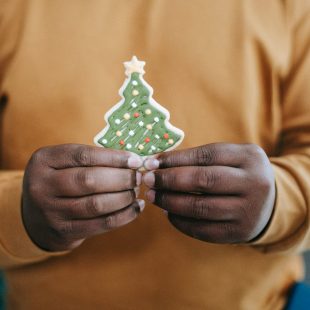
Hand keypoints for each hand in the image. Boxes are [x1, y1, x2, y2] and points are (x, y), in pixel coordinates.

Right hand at [22, 144, 143, 251]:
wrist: (34, 218)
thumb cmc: (59, 182)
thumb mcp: (63, 164)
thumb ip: (91, 160)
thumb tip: (131, 160)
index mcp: (44, 160)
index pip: (83, 155)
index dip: (113, 157)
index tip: (135, 159)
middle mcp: (42, 185)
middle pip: (89, 180)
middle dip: (121, 178)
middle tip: (137, 177)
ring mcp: (51, 211)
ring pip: (96, 204)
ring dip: (124, 197)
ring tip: (135, 191)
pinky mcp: (64, 231)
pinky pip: (101, 224)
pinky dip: (124, 216)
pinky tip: (136, 208)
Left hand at [142, 143, 274, 243]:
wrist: (268, 203)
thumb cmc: (238, 175)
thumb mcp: (229, 158)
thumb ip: (199, 159)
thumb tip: (158, 164)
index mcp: (249, 157)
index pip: (206, 156)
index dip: (175, 159)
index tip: (152, 162)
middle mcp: (254, 183)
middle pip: (204, 180)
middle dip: (170, 180)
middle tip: (148, 180)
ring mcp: (248, 210)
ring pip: (201, 207)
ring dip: (170, 202)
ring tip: (153, 196)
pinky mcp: (239, 232)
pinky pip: (203, 230)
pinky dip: (180, 222)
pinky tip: (168, 213)